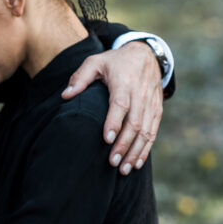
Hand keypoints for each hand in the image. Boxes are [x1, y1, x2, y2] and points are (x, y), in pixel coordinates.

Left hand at [62, 41, 162, 174]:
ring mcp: (151, 103)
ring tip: (123, 169)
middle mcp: (140, 93)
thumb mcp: (96, 61)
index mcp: (124, 81)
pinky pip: (153, 132)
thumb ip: (80, 77)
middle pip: (134, 122)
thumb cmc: (115, 61)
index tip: (106, 139)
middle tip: (112, 162)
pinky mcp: (157, 110)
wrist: (146, 54)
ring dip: (135, 151)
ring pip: (146, 131)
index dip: (115, 122)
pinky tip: (135, 163)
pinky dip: (145, 149)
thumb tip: (65, 95)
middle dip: (124, 144)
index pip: (121, 104)